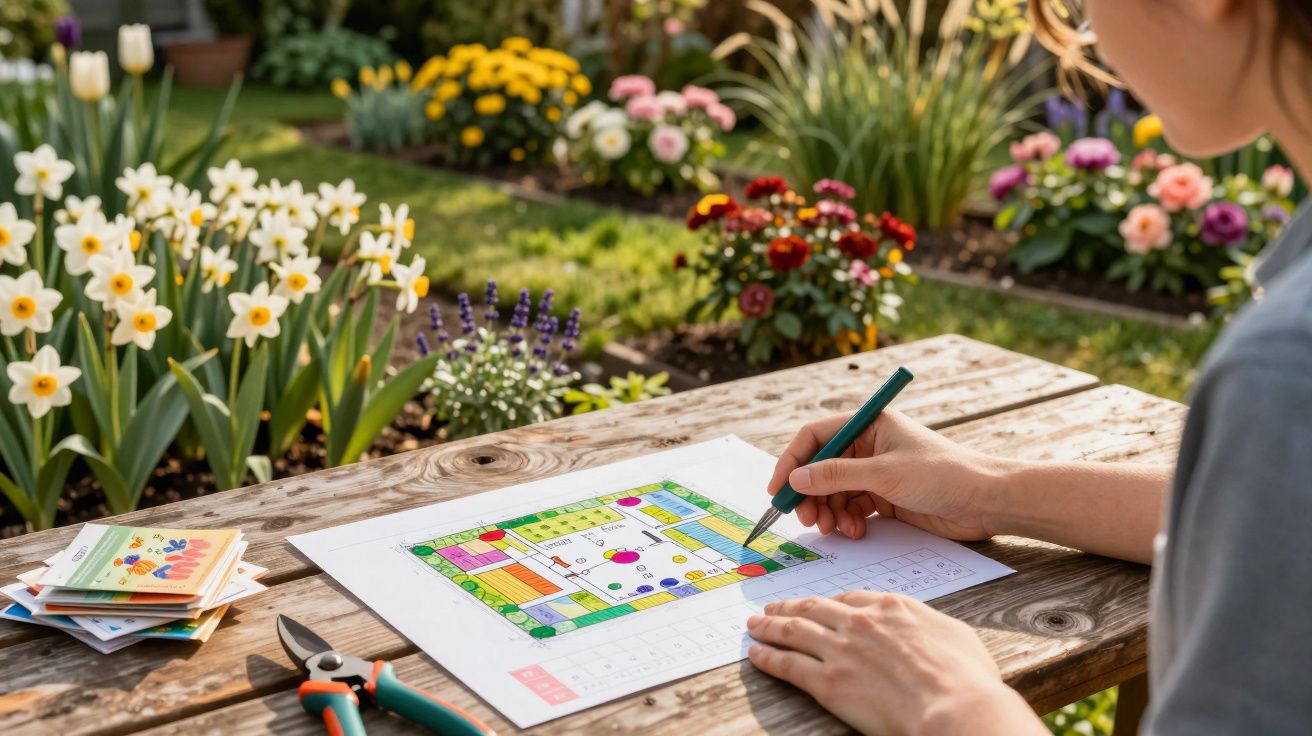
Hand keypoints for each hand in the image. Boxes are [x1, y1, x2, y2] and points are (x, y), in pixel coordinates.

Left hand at [746, 592, 1040, 735]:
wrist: (954, 707)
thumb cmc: (966, 678)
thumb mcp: (955, 636)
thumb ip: (930, 627)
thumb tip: (927, 631)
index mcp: (891, 607)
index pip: (850, 598)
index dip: (828, 602)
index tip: (817, 603)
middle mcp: (860, 622)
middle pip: (814, 608)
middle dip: (790, 607)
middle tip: (772, 607)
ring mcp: (841, 649)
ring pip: (794, 631)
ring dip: (770, 627)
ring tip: (755, 625)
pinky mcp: (827, 681)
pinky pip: (787, 663)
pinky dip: (768, 656)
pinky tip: (756, 654)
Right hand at [768, 410, 1004, 540]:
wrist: (987, 502)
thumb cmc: (944, 474)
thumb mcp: (885, 473)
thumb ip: (837, 475)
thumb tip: (796, 480)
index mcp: (869, 425)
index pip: (816, 436)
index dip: (793, 461)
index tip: (779, 489)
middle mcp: (869, 446)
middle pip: (821, 467)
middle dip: (810, 494)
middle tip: (806, 518)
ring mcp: (876, 473)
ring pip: (834, 491)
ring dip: (828, 511)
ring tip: (833, 529)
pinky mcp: (885, 498)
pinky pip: (852, 508)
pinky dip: (848, 520)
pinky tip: (856, 531)